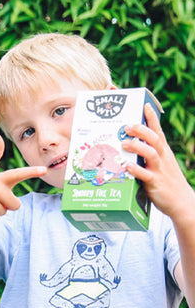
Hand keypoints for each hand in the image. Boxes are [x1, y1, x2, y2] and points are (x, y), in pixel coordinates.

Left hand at [122, 104, 194, 224]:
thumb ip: (147, 156)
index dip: (152, 118)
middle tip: (127, 126)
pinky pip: (145, 175)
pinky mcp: (155, 183)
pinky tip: (126, 167)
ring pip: (151, 153)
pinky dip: (136, 170)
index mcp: (164, 152)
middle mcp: (163, 158)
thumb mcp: (159, 165)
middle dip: (141, 130)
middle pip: (154, 138)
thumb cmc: (166, 182)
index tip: (145, 105)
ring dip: (137, 147)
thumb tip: (129, 148)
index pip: (158, 131)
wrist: (181, 202)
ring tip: (124, 144)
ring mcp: (160, 170)